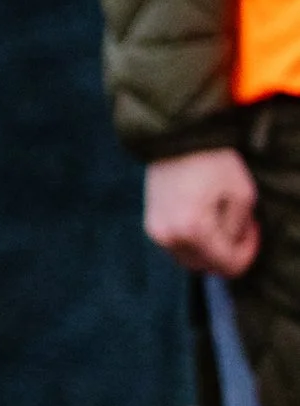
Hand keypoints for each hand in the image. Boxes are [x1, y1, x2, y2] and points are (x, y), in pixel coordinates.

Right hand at [146, 148, 258, 277]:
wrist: (178, 139)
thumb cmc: (214, 162)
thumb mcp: (242, 195)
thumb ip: (239, 228)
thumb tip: (233, 243)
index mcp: (193, 229)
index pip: (227, 265)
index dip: (247, 253)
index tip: (254, 231)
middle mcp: (169, 237)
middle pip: (206, 266)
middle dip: (227, 253)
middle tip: (242, 228)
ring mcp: (156, 232)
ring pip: (190, 259)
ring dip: (210, 248)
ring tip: (221, 220)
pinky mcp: (151, 225)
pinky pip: (177, 246)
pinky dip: (194, 240)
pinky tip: (204, 218)